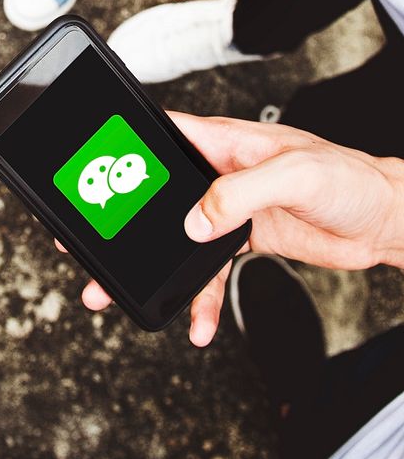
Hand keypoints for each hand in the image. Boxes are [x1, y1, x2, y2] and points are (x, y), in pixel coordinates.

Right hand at [70, 113, 403, 345]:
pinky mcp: (242, 238)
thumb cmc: (350, 178)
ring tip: (116, 294)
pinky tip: (197, 323)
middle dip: (120, 220)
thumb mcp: (295, 175)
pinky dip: (200, 298)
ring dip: (149, 268)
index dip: (124, 148)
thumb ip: (239, 192)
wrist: (388, 221)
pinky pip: (208, 270)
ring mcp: (227, 206)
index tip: (92, 170)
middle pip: (156, 194)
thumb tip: (194, 220)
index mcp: (222, 141)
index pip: (160, 135)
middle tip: (84, 244)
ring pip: (174, 238)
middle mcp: (217, 172)